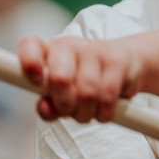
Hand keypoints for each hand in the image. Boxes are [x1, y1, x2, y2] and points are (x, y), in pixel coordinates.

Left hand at [17, 34, 144, 122]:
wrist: (129, 63)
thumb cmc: (87, 82)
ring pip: (87, 92)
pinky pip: (108, 95)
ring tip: (89, 111)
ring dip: (86, 113)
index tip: (36, 82)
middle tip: (70, 110)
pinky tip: (105, 110)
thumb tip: (45, 108)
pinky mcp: (117, 60)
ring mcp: (94, 50)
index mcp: (48, 52)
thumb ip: (49, 105)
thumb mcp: (63, 93)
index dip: (29, 64)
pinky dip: (104, 113)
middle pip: (60, 78)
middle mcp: (69, 45)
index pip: (29, 46)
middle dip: (65, 105)